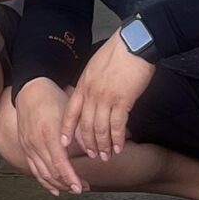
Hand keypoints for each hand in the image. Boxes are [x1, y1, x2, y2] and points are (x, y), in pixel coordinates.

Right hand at [10, 76, 86, 196]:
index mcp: (48, 134)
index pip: (59, 163)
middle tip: (82, 188)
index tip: (80, 186)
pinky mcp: (25, 148)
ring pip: (43, 174)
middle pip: (51, 172)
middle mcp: (36, 142)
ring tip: (72, 189)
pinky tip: (55, 189)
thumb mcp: (69, 113)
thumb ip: (79, 133)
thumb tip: (92, 151)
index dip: (70, 178)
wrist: (30, 91)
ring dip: (58, 185)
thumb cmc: (51, 99)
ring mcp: (29, 146)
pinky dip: (45, 182)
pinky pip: (34, 170)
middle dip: (68, 184)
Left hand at [62, 35, 154, 164]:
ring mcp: (106, 98)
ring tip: (106, 156)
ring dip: (103, 145)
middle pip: (85, 124)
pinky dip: (117, 139)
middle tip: (92, 155)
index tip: (64, 143)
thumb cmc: (119, 51)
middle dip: (88, 143)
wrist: (134, 43)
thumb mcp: (96, 66)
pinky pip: (117, 125)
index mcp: (83, 85)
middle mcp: (91, 93)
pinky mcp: (123, 100)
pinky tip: (119, 147)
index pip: (70, 111)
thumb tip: (93, 95)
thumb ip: (92, 83)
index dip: (67, 129)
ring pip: (100, 128)